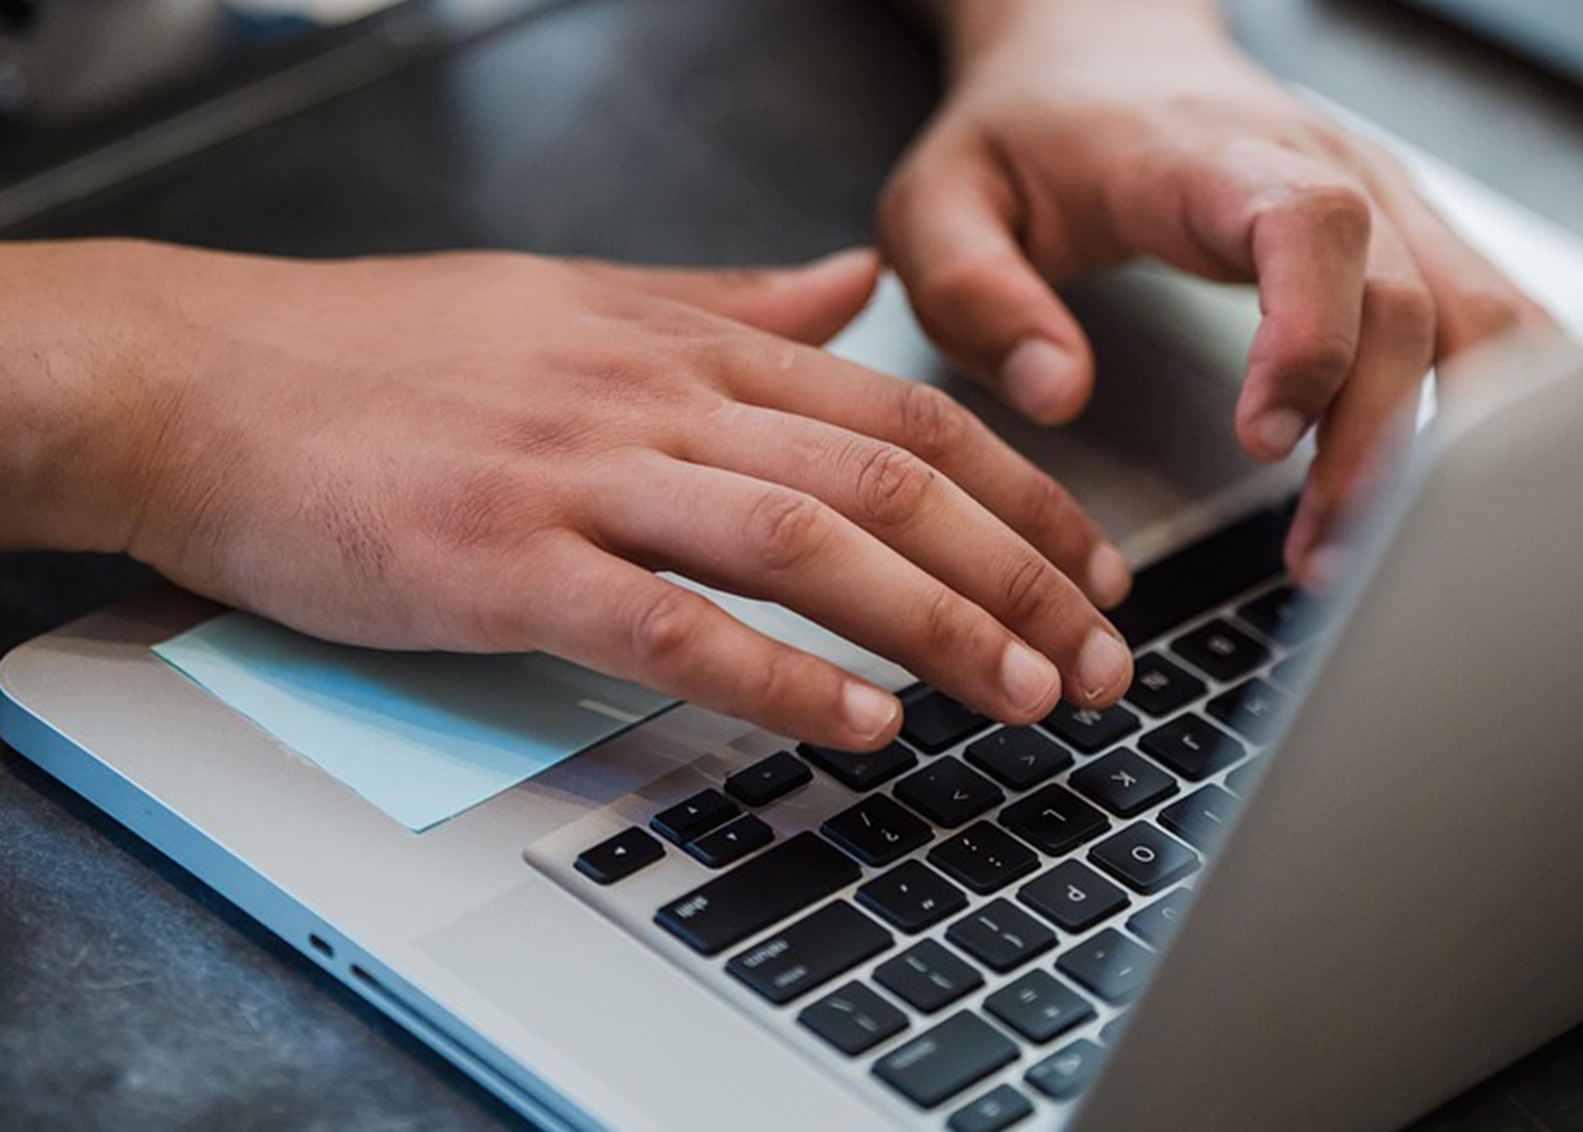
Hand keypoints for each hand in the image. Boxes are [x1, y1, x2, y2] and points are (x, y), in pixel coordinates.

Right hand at [1, 240, 1135, 748]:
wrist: (207, 380)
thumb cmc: (388, 355)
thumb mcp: (581, 300)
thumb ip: (730, 301)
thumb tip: (848, 288)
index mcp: (687, 342)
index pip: (904, 413)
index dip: (1023, 496)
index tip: (1093, 567)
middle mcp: (657, 397)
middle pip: (888, 479)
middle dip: (1018, 575)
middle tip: (1102, 657)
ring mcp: (582, 476)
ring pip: (806, 542)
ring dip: (935, 626)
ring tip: (1023, 696)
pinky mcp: (504, 561)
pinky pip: (672, 622)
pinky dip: (779, 677)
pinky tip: (861, 726)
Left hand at [882, 0, 1552, 584]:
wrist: (1096, 51)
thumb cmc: (1025, 134)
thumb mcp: (942, 207)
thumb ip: (977, 295)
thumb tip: (1059, 393)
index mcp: (1209, 157)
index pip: (1309, 226)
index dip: (1310, 333)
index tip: (1266, 439)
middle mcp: (1320, 169)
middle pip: (1407, 299)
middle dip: (1373, 442)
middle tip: (1316, 558)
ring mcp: (1377, 201)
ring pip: (1472, 317)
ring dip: (1439, 443)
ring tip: (1359, 548)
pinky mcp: (1400, 237)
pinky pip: (1487, 316)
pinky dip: (1491, 405)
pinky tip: (1449, 492)